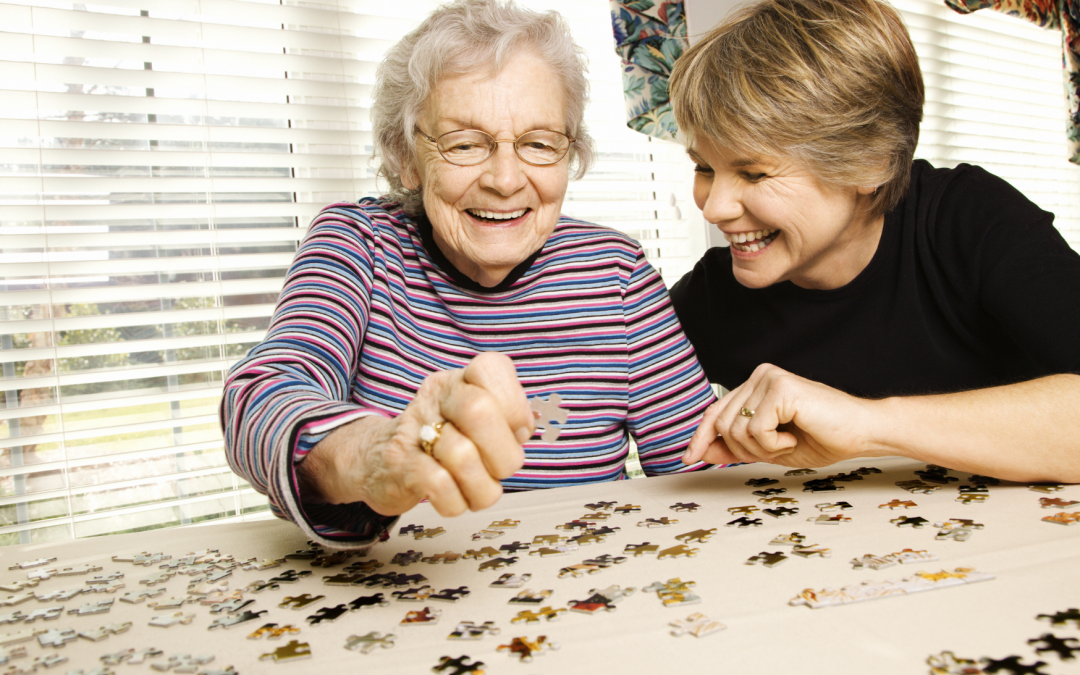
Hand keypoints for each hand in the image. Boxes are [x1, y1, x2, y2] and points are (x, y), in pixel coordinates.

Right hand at [303, 352, 533, 516]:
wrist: (377, 460)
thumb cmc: (441, 441)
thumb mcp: (475, 420)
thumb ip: (507, 418)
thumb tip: (528, 426)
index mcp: (460, 381)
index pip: (491, 368)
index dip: (514, 405)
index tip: (517, 431)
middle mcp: (436, 397)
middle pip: (479, 411)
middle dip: (504, 453)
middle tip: (501, 468)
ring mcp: (415, 428)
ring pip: (463, 457)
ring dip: (482, 487)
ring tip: (476, 487)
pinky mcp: (399, 463)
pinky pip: (440, 485)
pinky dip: (457, 501)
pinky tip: (454, 498)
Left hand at [682, 364, 877, 467]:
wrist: (863, 433)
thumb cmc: (822, 439)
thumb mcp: (769, 449)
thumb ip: (735, 447)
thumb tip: (700, 452)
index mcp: (755, 386)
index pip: (716, 412)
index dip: (700, 437)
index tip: (688, 459)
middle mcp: (759, 376)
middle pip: (721, 424)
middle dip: (743, 450)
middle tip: (777, 450)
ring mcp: (769, 378)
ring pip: (735, 429)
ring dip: (761, 449)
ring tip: (789, 442)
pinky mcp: (780, 387)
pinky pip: (755, 429)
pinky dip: (773, 444)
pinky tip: (794, 436)